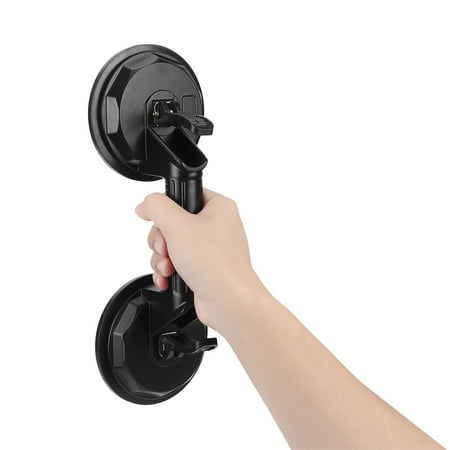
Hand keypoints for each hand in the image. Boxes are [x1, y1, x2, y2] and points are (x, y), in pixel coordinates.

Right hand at [135, 188, 261, 331]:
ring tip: (169, 267)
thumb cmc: (215, 263)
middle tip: (166, 248)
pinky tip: (168, 279)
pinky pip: (177, 263)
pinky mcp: (204, 267)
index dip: (165, 208)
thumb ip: (157, 207)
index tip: (157, 220)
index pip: (184, 195)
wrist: (229, 301)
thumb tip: (145, 204)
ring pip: (171, 245)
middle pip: (172, 223)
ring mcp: (210, 248)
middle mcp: (216, 225)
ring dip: (162, 258)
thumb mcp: (178, 225)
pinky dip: (168, 271)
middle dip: (161, 240)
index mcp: (218, 206)